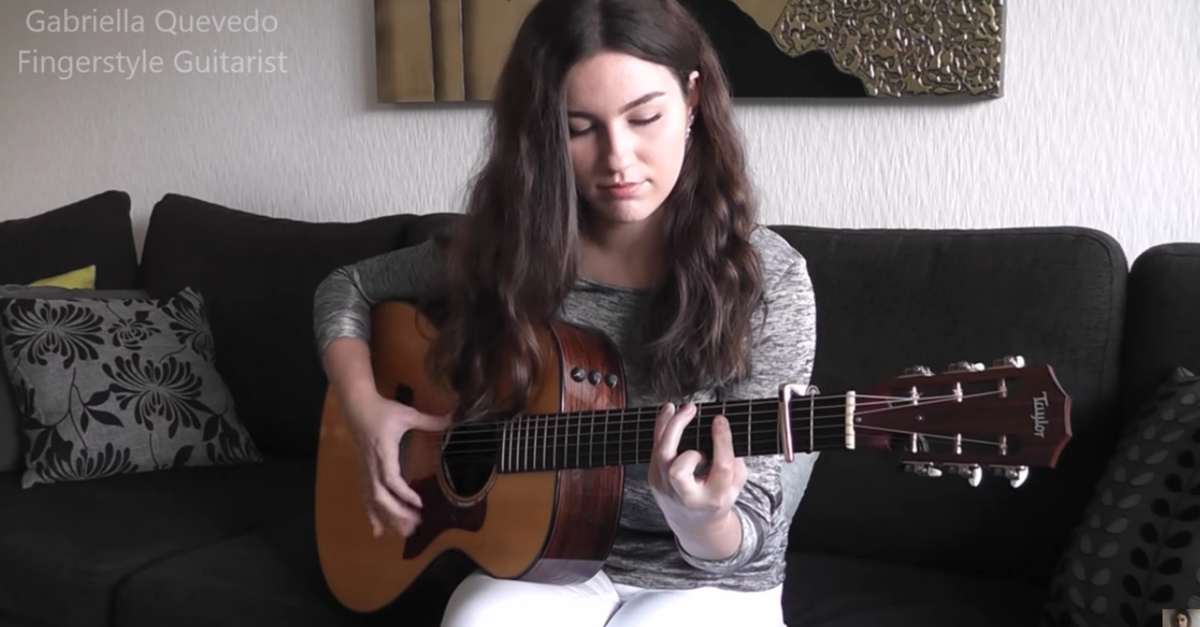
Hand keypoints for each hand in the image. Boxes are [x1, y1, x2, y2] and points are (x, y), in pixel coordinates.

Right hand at [341, 391, 450, 537]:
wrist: (356, 405)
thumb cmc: (381, 410)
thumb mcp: (406, 414)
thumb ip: (428, 420)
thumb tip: (450, 420)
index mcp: (383, 452)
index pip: (390, 479)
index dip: (403, 494)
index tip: (419, 504)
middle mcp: (372, 465)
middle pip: (380, 496)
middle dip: (397, 513)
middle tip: (416, 524)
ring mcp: (366, 470)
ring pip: (372, 500)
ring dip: (387, 517)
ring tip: (404, 532)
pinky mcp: (364, 471)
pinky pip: (367, 496)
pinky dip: (373, 514)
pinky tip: (378, 531)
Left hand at [647, 402, 747, 547]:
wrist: (694, 524)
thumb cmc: (716, 498)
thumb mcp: (735, 485)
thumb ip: (733, 461)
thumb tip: (722, 429)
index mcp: (713, 499)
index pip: (720, 468)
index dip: (721, 441)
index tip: (719, 420)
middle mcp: (687, 496)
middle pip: (678, 467)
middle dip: (681, 432)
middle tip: (691, 410)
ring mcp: (666, 488)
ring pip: (661, 454)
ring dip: (668, 426)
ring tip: (680, 408)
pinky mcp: (654, 479)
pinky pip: (655, 449)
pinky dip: (661, 429)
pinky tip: (669, 413)